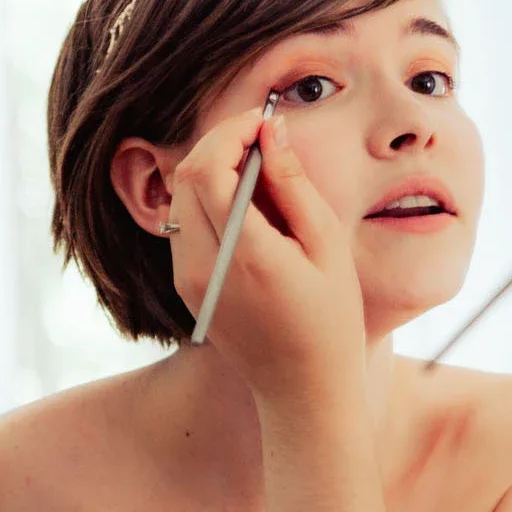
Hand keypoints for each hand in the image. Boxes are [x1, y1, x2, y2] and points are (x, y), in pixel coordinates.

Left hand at [169, 105, 366, 403]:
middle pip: (187, 176)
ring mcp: (189, 278)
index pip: (209, 168)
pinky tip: (251, 209)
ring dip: (214, 170)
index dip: (232, 133)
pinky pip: (187, 225)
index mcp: (243, 253)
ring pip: (181, 198)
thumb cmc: (330, 320)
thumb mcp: (327, 245)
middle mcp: (203, 264)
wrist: (303, 389)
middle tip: (263, 139)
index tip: (265, 123)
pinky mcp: (188, 286)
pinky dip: (211, 200)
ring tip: (263, 174)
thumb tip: (272, 133)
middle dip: (220, 144)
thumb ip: (295, 184)